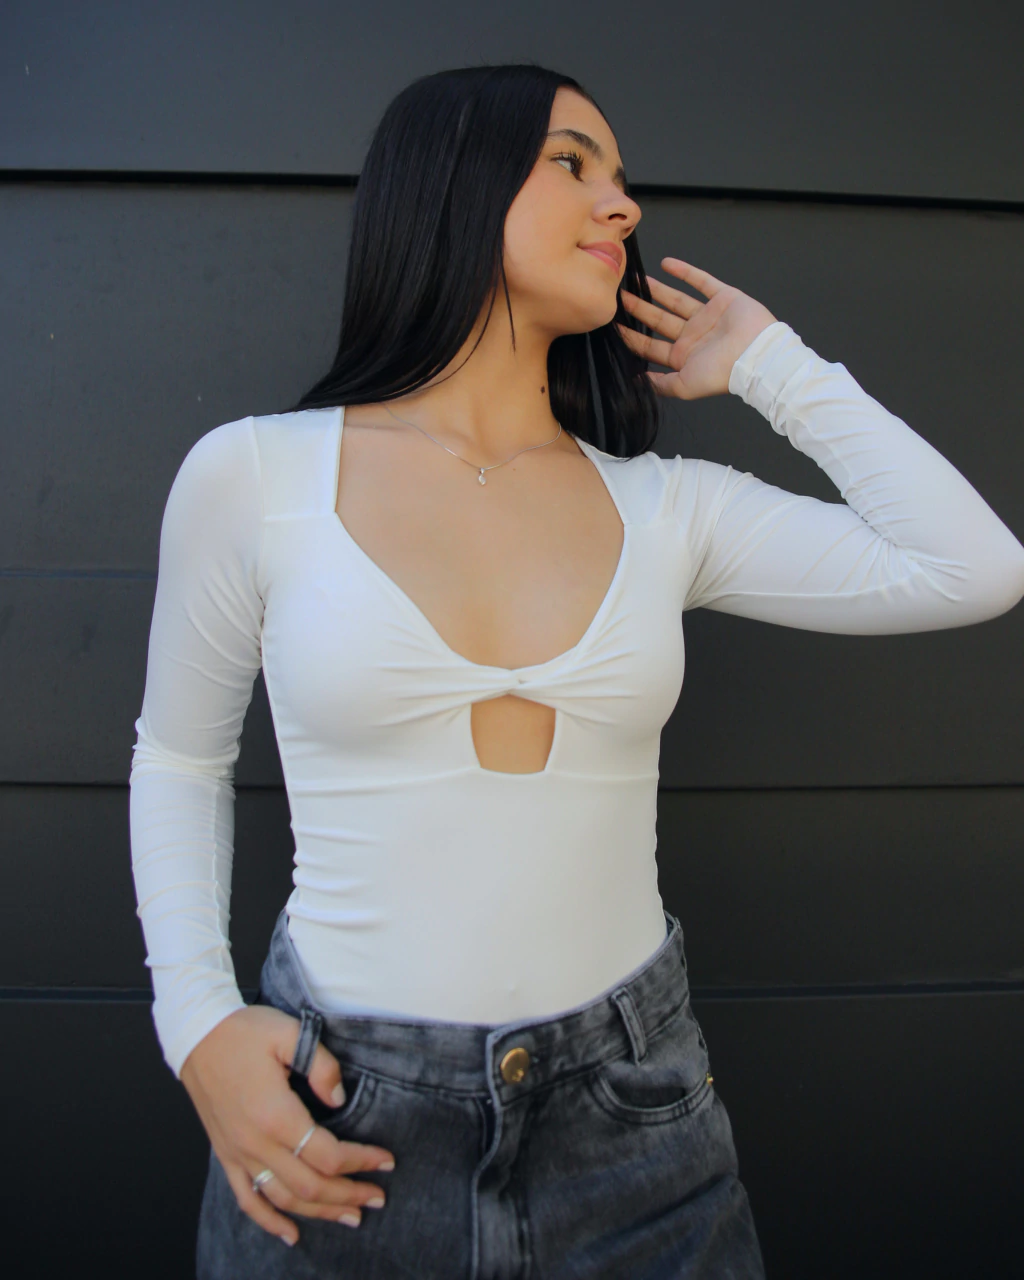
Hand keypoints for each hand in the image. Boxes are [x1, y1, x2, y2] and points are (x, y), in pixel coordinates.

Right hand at [179, 1005, 395, 1246]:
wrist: (197, 1034)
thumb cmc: (244, 1031)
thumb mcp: (289, 1032)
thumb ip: (321, 1065)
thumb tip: (339, 1100)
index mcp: (276, 1114)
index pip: (327, 1155)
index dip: (361, 1161)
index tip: (386, 1161)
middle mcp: (256, 1143)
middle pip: (310, 1185)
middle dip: (348, 1195)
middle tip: (378, 1198)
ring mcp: (239, 1153)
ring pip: (283, 1199)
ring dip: (319, 1212)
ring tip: (350, 1216)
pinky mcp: (226, 1154)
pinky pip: (247, 1200)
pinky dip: (269, 1222)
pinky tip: (290, 1233)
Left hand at [617, 257, 776, 399]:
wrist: (756, 356)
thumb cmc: (721, 374)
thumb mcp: (684, 386)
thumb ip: (660, 384)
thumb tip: (636, 381)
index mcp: (683, 356)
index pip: (650, 346)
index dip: (631, 336)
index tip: (613, 324)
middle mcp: (693, 336)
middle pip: (659, 320)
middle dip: (639, 309)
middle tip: (620, 295)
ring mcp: (707, 316)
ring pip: (675, 300)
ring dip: (656, 290)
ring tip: (636, 279)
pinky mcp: (723, 298)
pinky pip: (701, 281)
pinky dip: (685, 272)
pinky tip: (666, 264)